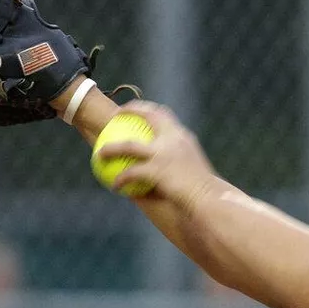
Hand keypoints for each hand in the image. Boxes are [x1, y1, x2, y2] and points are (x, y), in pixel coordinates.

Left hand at [95, 100, 218, 212]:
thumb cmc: (204, 190)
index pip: (163, 114)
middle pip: (146, 116)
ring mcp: (164, 154)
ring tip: (99, 154)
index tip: (134, 110)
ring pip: (127, 146)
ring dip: (110, 149)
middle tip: (112, 117)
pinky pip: (131, 173)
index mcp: (183, 137)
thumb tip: (167, 170)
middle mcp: (173, 139)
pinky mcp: (157, 171)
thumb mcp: (193, 171)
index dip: (146, 109)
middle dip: (128, 111)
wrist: (208, 198)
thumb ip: (180, 164)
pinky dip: (121, 180)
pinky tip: (115, 187)